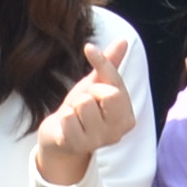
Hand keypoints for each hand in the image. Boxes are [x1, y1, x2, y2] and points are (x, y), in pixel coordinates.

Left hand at [32, 32, 140, 186]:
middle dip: (89, 92)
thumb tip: (123, 40)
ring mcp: (97, 141)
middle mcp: (117, 132)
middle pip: (105, 94)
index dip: (102, 63)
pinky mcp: (77, 146)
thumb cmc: (82, 109)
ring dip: (74, 106)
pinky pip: (68, 118)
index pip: (117, 83)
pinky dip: (63, 118)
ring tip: (75, 116)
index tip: (88, 48)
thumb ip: (110, 64)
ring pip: (83, 104)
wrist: (59, 136)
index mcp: (126, 117)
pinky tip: (67, 127)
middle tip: (84, 103)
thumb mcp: (96, 84)